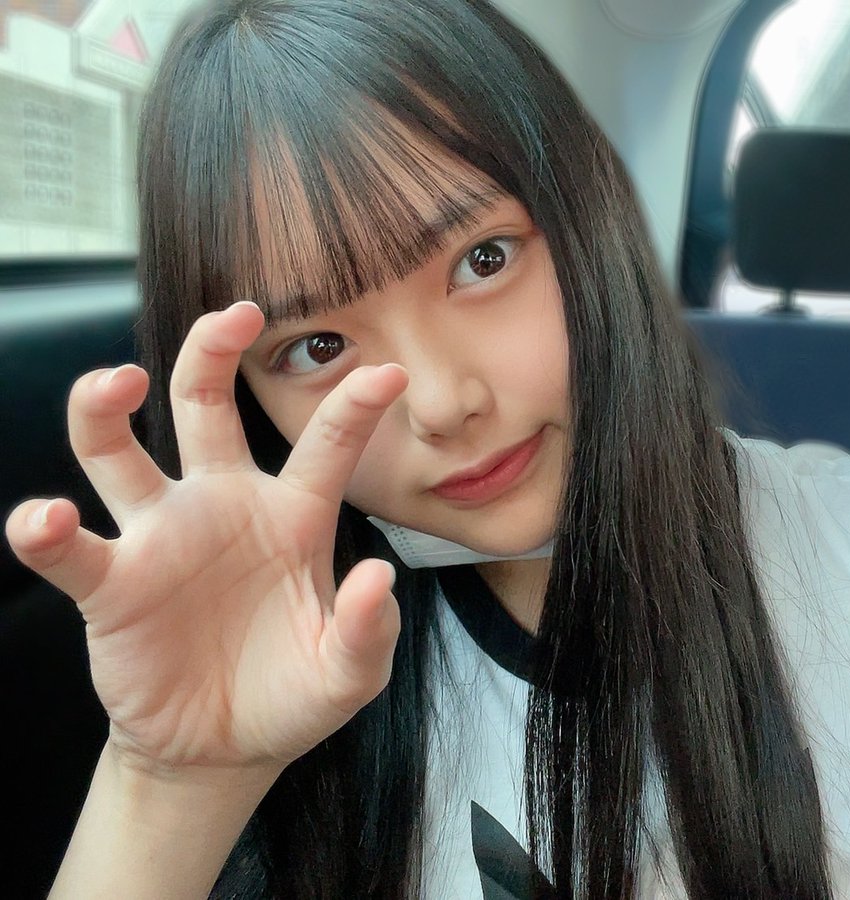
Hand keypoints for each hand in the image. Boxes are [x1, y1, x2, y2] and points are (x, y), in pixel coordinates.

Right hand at [5, 301, 406, 776]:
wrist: (225, 749)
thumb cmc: (295, 693)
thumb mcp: (349, 671)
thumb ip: (369, 629)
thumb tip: (376, 575)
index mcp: (293, 516)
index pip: (325, 447)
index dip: (353, 406)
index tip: (387, 372)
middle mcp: (223, 507)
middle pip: (204, 406)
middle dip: (211, 352)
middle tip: (232, 313)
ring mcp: (161, 539)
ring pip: (118, 452)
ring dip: (102, 409)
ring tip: (110, 381)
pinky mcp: (111, 586)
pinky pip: (67, 548)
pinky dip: (44, 530)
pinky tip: (46, 520)